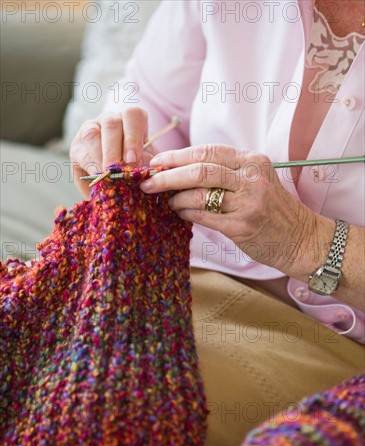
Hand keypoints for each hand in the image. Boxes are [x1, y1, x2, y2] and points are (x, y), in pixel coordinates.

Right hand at [70, 108, 155, 197]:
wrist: (115, 183)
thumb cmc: (133, 168)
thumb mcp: (144, 163)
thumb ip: (145, 162)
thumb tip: (140, 166)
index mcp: (130, 120)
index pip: (132, 115)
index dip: (133, 137)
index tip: (133, 160)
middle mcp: (109, 119)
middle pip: (111, 123)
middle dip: (116, 149)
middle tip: (120, 170)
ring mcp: (90, 129)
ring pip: (92, 134)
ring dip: (101, 156)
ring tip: (109, 174)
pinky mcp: (77, 147)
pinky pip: (82, 152)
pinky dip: (91, 166)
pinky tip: (98, 176)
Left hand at [141, 144, 334, 277]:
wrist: (300, 238)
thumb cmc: (271, 208)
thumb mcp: (255, 180)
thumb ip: (224, 171)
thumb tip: (180, 168)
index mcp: (252, 161)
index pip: (208, 151)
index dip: (178, 156)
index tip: (156, 162)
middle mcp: (251, 178)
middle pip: (199, 170)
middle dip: (168, 176)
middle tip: (147, 182)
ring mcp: (248, 203)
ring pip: (199, 194)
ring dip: (176, 198)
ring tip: (167, 201)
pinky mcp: (242, 226)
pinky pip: (204, 217)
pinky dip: (186, 214)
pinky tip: (180, 213)